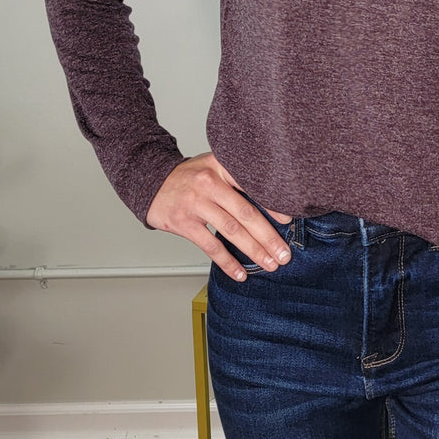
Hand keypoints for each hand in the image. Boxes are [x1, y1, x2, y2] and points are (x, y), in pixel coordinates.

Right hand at [145, 152, 292, 280]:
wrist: (150, 179)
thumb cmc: (190, 176)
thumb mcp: (214, 165)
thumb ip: (238, 177)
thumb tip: (272, 203)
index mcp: (221, 165)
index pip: (252, 185)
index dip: (273, 203)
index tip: (289, 220)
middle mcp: (210, 182)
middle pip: (245, 212)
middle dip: (268, 236)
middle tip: (284, 253)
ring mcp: (195, 202)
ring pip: (231, 230)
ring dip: (253, 250)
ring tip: (269, 264)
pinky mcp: (183, 221)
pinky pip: (210, 246)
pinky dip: (227, 261)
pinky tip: (240, 272)